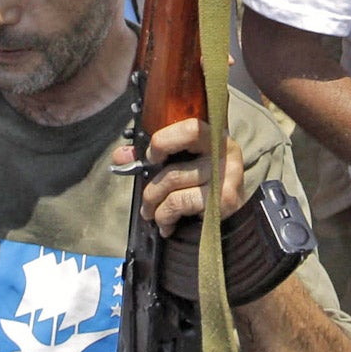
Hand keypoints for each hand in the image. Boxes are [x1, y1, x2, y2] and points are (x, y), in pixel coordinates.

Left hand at [118, 118, 245, 237]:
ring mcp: (226, 174)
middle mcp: (225, 150)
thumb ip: (152, 156)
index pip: (190, 127)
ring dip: (153, 203)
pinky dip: (165, 217)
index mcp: (214, 135)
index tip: (151, 156)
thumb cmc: (199, 187)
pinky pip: (178, 203)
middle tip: (146, 194)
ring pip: (172, 180)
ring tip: (152, 213)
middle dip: (153, 178)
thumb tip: (121, 156)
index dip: (164, 139)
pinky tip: (167, 224)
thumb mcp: (179, 165)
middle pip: (180, 152)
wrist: (229, 221)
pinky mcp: (224, 199)